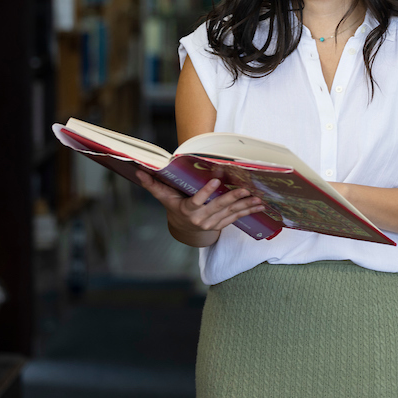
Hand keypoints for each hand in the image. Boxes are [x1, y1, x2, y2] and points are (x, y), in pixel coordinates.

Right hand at [134, 171, 266, 245]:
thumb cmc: (173, 205)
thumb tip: (138, 169)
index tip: (217, 181)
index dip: (207, 192)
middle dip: (232, 198)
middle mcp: (200, 219)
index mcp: (187, 210)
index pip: (197, 201)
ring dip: (245, 206)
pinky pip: (236, 218)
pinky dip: (248, 211)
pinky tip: (259, 206)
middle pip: (218, 207)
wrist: (183, 228)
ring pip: (230, 213)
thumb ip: (152, 184)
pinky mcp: (220, 225)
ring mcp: (212, 224)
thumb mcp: (163, 196)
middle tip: (244, 189)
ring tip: (257, 198)